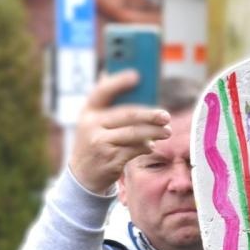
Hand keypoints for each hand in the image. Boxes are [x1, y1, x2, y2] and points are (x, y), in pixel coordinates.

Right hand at [69, 71, 171, 193]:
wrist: (83, 176)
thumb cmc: (94, 142)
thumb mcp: (93, 121)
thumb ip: (105, 102)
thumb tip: (112, 73)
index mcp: (88, 111)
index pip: (103, 91)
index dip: (119, 82)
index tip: (137, 75)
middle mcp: (91, 125)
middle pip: (127, 114)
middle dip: (150, 115)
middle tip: (166, 115)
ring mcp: (100, 143)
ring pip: (134, 133)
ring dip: (154, 132)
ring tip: (167, 131)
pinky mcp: (110, 160)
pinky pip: (135, 150)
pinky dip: (146, 146)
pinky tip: (151, 145)